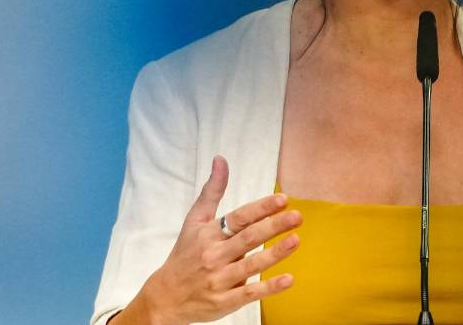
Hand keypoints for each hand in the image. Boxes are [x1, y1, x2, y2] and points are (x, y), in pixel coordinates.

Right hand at [139, 155, 301, 324]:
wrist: (166, 297)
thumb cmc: (185, 254)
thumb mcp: (194, 220)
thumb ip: (212, 191)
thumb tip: (221, 159)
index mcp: (209, 234)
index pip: (238, 218)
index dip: (261, 208)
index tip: (282, 200)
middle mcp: (214, 255)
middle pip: (248, 238)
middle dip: (274, 226)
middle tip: (297, 216)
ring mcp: (220, 279)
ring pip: (252, 264)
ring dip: (276, 253)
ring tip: (296, 240)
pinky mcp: (225, 302)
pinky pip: (250, 293)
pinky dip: (270, 287)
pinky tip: (289, 278)